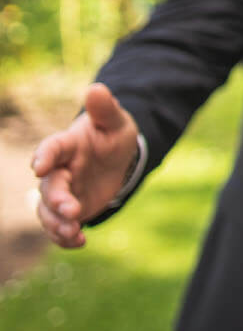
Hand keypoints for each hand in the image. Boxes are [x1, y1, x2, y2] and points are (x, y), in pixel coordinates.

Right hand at [32, 83, 139, 248]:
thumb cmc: (112, 135)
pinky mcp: (70, 210)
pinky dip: (65, 237)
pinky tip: (80, 242)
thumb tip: (97, 88)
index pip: (51, 149)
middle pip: (49, 186)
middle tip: (70, 210)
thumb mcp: (115, 121)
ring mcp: (62, 192)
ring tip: (72, 233)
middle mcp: (58, 170)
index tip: (38, 166)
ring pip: (48, 211)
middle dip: (56, 199)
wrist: (116, 157)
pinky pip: (60, 227)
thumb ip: (105, 109)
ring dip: (57, 224)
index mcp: (66, 145)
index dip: (43, 156)